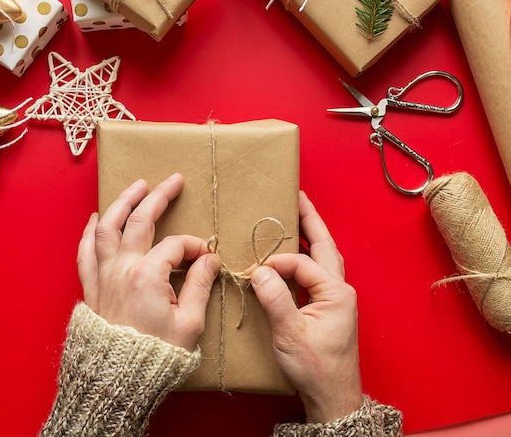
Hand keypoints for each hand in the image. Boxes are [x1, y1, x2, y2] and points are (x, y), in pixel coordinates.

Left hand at [76, 173, 221, 350]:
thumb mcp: (189, 324)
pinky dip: (90, 230)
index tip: (206, 256)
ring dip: (122, 202)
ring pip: (107, 226)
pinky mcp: (91, 285)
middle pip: (140, 220)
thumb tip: (208, 261)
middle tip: (173, 180)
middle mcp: (122, 267)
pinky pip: (85, 250)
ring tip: (136, 186)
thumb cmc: (155, 354)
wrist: (118, 377)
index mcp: (148, 275)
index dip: (195, 247)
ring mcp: (103, 274)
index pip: (177, 246)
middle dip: (159, 197)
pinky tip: (97, 217)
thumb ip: (198, 285)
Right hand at [250, 191, 362, 422]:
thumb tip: (259, 271)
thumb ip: (275, 299)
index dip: (276, 264)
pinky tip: (294, 255)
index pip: (302, 265)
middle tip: (297, 198)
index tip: (253, 271)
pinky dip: (307, 257)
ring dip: (311, 236)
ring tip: (296, 217)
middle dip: (311, 221)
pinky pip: (318, 272)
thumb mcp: (291, 334)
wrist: (332, 396)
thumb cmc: (316, 369)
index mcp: (336, 293)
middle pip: (325, 246)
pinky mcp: (329, 306)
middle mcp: (340, 290)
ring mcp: (336, 297)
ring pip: (324, 257)